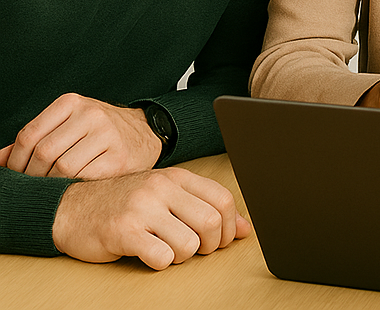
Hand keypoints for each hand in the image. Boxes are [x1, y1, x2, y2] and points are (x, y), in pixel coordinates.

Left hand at [0, 93, 161, 178]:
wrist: (146, 133)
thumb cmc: (99, 131)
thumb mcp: (68, 124)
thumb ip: (34, 139)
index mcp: (72, 102)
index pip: (29, 134)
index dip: (15, 161)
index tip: (16, 175)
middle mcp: (91, 114)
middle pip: (43, 153)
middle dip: (31, 176)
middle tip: (32, 186)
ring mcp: (107, 135)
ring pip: (61, 168)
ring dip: (50, 184)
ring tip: (51, 188)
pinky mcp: (119, 158)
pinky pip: (83, 178)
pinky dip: (72, 187)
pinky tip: (73, 187)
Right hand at [51, 167, 249, 269]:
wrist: (72, 207)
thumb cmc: (125, 203)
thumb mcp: (166, 195)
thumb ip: (204, 207)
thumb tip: (245, 229)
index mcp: (176, 176)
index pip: (222, 199)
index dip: (231, 225)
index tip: (224, 239)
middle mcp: (162, 188)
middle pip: (211, 223)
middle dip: (211, 245)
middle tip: (197, 249)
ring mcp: (143, 209)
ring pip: (189, 244)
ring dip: (183, 256)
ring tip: (167, 249)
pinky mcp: (124, 232)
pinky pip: (161, 258)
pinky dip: (161, 263)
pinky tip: (149, 254)